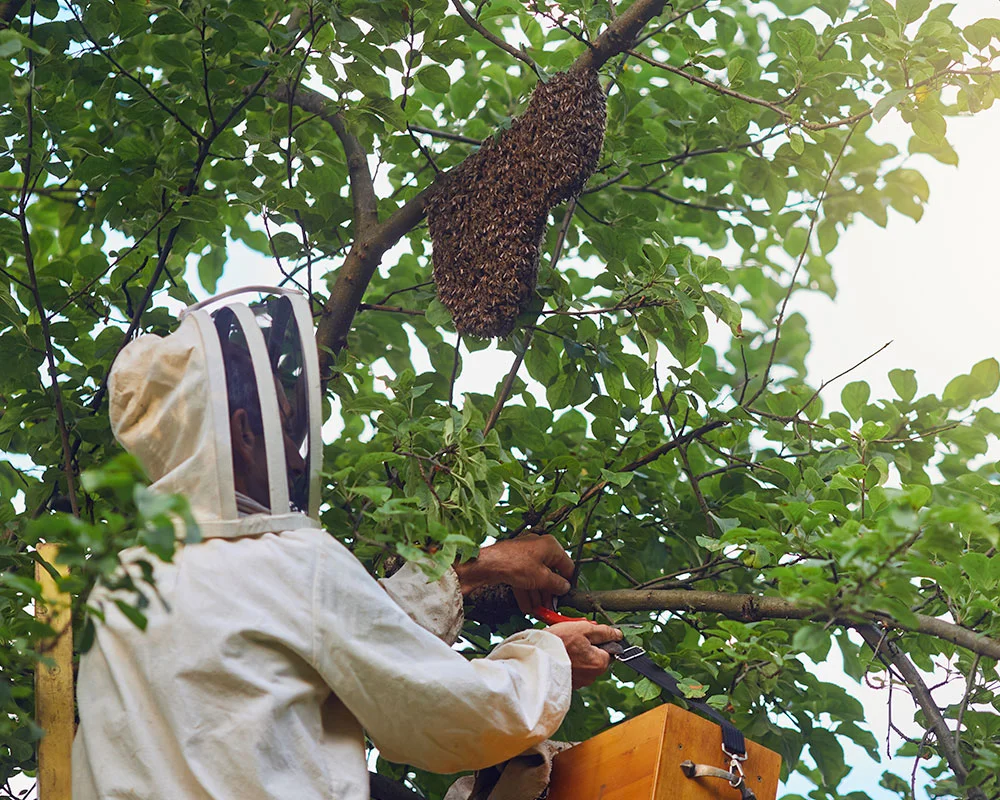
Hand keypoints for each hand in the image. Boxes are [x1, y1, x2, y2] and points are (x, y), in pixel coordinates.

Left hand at [453, 534, 574, 612]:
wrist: (488, 564)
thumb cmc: (515, 564)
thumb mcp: (542, 578)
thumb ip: (557, 584)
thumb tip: (565, 587)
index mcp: (550, 546)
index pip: (566, 565)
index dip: (568, 582)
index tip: (567, 595)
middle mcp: (538, 548)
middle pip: (549, 573)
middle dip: (549, 593)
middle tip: (551, 607)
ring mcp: (524, 556)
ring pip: (535, 578)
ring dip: (537, 596)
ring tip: (539, 611)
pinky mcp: (513, 564)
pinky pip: (524, 579)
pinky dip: (526, 593)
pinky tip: (527, 608)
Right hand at [546, 621, 622, 688]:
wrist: (536, 656)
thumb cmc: (559, 641)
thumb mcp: (584, 628)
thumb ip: (604, 632)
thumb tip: (617, 634)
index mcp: (600, 663)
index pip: (608, 649)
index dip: (598, 639)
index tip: (587, 634)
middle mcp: (592, 676)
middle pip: (596, 657)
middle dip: (587, 647)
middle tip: (573, 637)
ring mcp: (579, 682)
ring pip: (584, 664)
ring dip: (577, 655)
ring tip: (563, 645)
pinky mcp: (567, 684)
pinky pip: (573, 671)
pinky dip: (568, 663)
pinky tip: (559, 654)